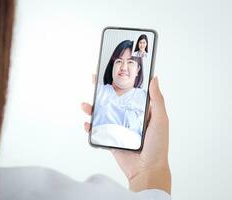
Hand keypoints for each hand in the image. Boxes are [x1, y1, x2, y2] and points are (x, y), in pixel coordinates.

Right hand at [81, 77, 170, 193]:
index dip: (119, 82)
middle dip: (102, 91)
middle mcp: (128, 117)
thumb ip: (157, 100)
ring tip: (86, 105)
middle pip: (112, 101)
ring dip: (92, 108)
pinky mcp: (111, 139)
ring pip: (102, 114)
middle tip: (94, 81)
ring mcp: (118, 128)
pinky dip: (91, 127)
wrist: (147, 169)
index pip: (128, 92)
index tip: (111, 72)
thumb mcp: (160, 119)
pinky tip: (87, 124)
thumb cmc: (158, 145)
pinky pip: (98, 131)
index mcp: (140, 111)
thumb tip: (155, 79)